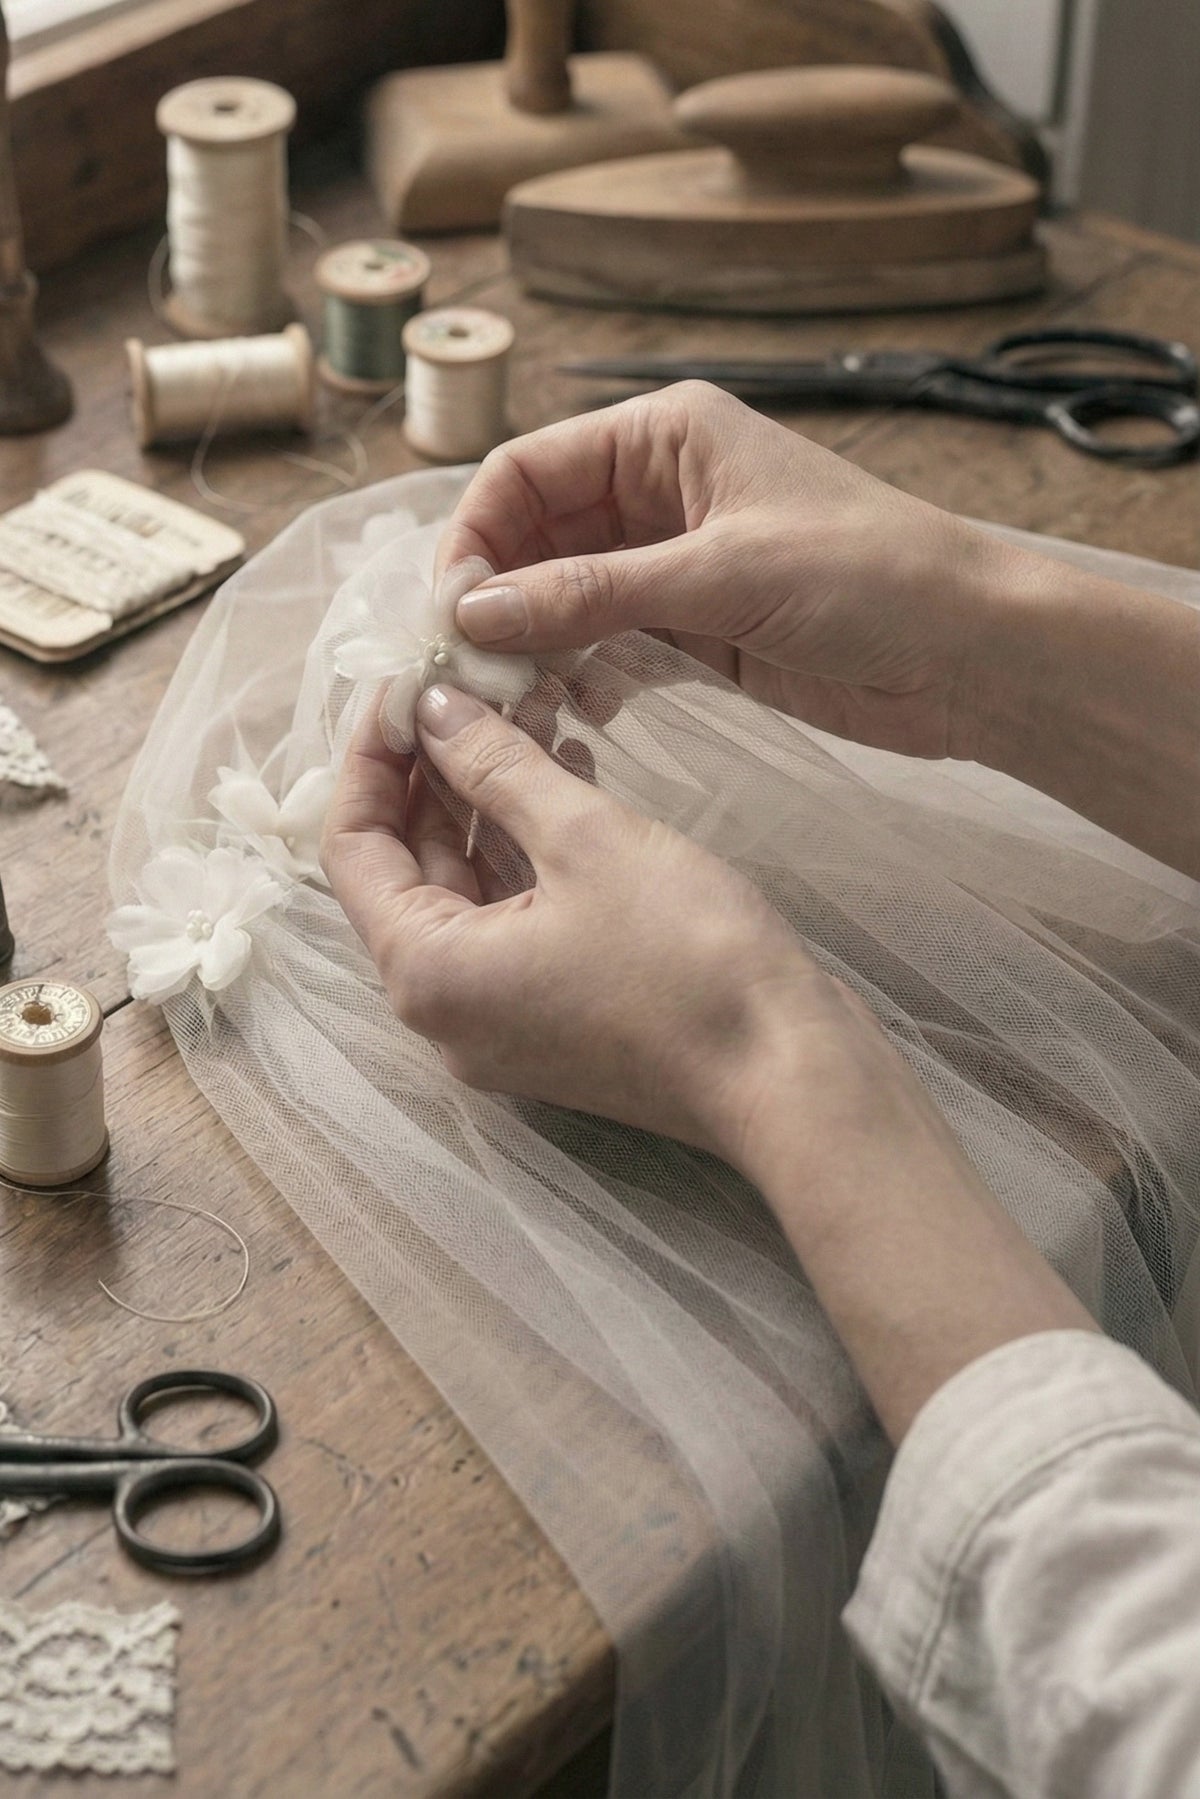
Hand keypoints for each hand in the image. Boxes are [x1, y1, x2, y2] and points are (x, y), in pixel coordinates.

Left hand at [322, 681, 871, 1160]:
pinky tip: (568, 776)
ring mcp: (500, 1022)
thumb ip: (494, 765)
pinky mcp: (554, 1021)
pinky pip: (513, 921)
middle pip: (405, 869)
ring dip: (488, 803)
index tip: (404, 685)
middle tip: (470, 685)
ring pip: (467, 891)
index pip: (351, 847)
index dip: (370, 757)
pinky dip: (527, 853)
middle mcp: (445, 1010)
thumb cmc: (687, 960)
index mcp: (425, 972)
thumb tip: (430, 708)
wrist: (789, 1074)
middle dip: (435, 771)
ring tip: (527, 711)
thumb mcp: (584, 837)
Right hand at [435, 382, 1034, 760]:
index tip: (448, 611)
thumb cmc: (868, 577)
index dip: (476, 535)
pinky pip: (608, 645)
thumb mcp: (720, 575)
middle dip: (496, 596)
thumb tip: (473, 609)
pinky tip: (564, 711)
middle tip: (462, 669)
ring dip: (530, 643)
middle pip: (537, 536)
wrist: (972, 654)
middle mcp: (660, 489)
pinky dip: (578, 674)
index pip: (529, 471)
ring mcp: (676, 563)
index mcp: (666, 435)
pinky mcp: (698, 630)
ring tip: (505, 699)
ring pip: (566, 595)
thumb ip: (591, 593)